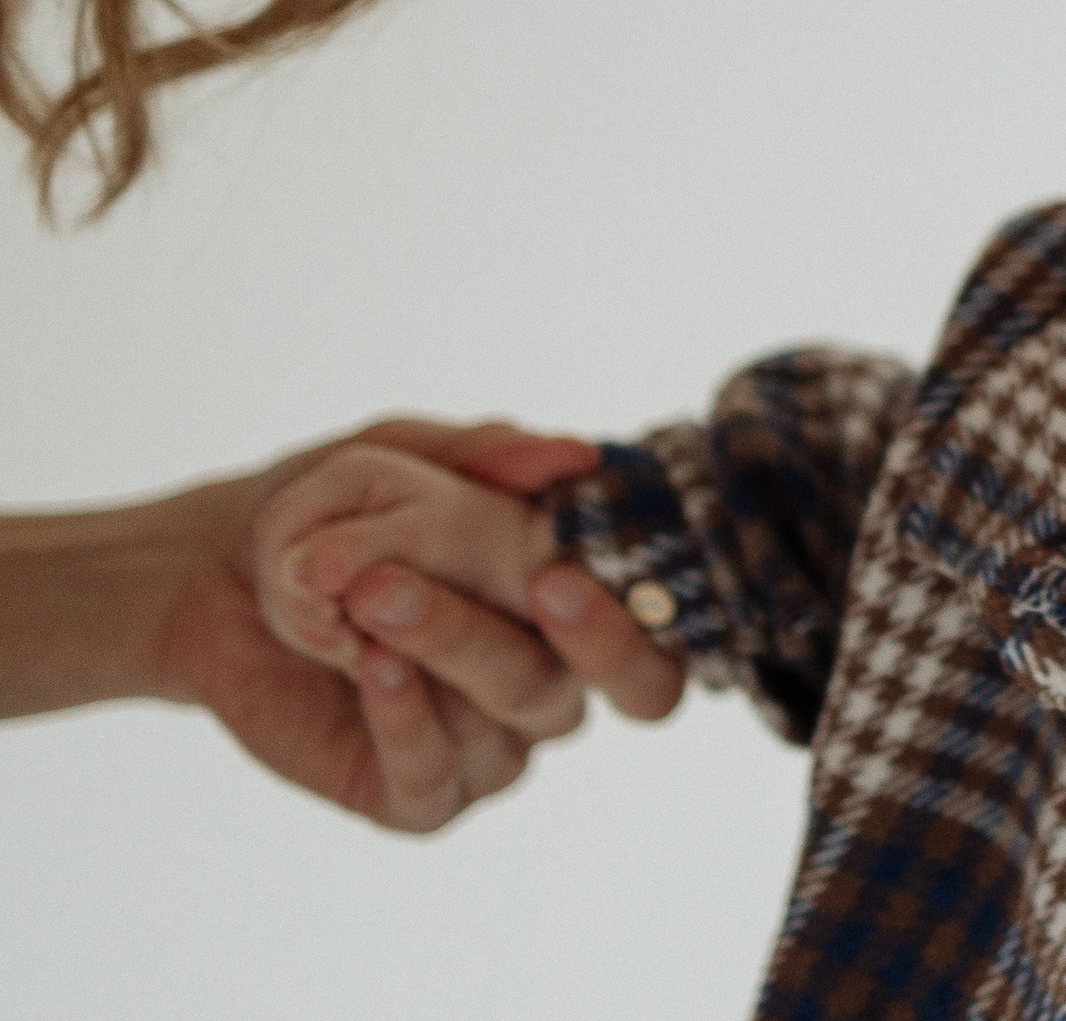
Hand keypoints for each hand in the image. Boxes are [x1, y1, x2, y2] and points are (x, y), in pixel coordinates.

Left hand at [156, 420, 681, 832]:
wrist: (218, 574)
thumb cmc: (335, 512)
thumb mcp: (399, 457)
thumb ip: (486, 455)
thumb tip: (576, 455)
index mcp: (579, 602)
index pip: (665, 631)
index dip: (645, 615)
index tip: (575, 564)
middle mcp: (554, 678)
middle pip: (626, 687)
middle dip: (596, 643)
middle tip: (541, 586)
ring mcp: (491, 742)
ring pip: (518, 715)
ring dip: (455, 646)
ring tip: (371, 594)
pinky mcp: (416, 792)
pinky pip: (437, 775)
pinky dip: (406, 717)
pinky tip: (368, 662)